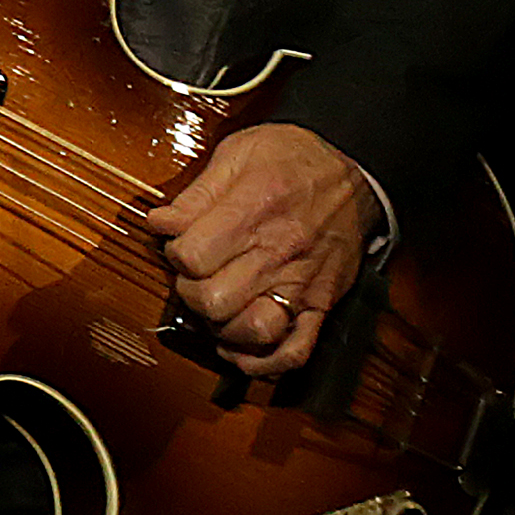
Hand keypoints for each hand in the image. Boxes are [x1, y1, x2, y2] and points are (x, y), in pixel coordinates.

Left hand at [144, 121, 380, 379]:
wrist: (355, 170)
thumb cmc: (293, 158)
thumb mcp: (238, 152)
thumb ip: (196, 194)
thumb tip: (160, 222)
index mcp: (253, 209)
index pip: (192, 256)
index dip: (174, 253)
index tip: (180, 243)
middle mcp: (278, 251)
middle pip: (213, 300)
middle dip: (190, 292)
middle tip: (196, 276)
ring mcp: (302, 284)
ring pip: (252, 331)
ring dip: (222, 327)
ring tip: (217, 306)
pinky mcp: (321, 305)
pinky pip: (294, 352)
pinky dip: (262, 362)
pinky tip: (240, 346)